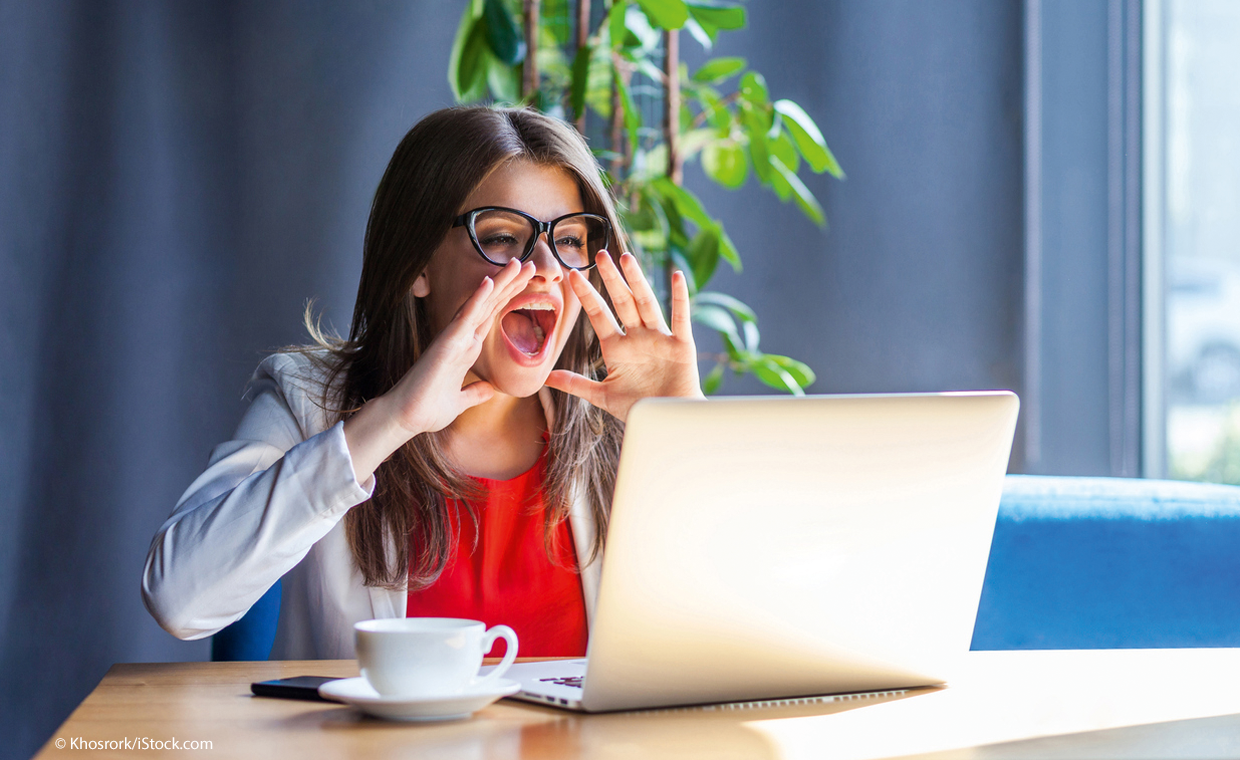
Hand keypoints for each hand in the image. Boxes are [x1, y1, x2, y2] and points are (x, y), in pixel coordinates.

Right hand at [344, 259, 534, 482]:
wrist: (406, 418)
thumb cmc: (427, 408)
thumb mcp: (460, 401)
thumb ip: (474, 393)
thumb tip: (489, 390)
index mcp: (466, 349)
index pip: (492, 316)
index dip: (508, 298)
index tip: (526, 283)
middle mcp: (461, 339)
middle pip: (490, 305)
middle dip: (510, 284)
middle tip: (530, 264)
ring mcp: (454, 339)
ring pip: (481, 304)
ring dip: (499, 283)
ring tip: (518, 263)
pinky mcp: (446, 345)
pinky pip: (464, 318)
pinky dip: (477, 299)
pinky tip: (489, 282)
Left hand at [545, 251, 702, 421]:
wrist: (667, 422)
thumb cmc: (637, 408)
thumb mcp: (602, 395)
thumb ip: (576, 384)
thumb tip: (546, 378)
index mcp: (617, 347)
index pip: (598, 315)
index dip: (586, 296)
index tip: (573, 275)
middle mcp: (637, 337)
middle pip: (621, 302)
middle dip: (610, 279)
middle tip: (598, 254)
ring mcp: (659, 338)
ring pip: (646, 303)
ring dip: (636, 281)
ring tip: (626, 258)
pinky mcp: (681, 345)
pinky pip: (680, 317)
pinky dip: (679, 297)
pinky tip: (676, 275)